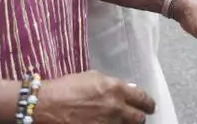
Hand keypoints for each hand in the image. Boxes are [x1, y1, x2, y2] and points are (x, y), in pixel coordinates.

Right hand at [38, 71, 155, 123]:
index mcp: (116, 89)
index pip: (142, 98)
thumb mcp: (93, 77)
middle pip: (139, 118)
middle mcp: (115, 108)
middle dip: (139, 118)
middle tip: (138, 117)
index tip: (150, 106)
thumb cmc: (67, 87)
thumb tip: (127, 89)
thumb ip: (112, 84)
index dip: (148, 103)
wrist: (46, 105)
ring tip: (119, 121)